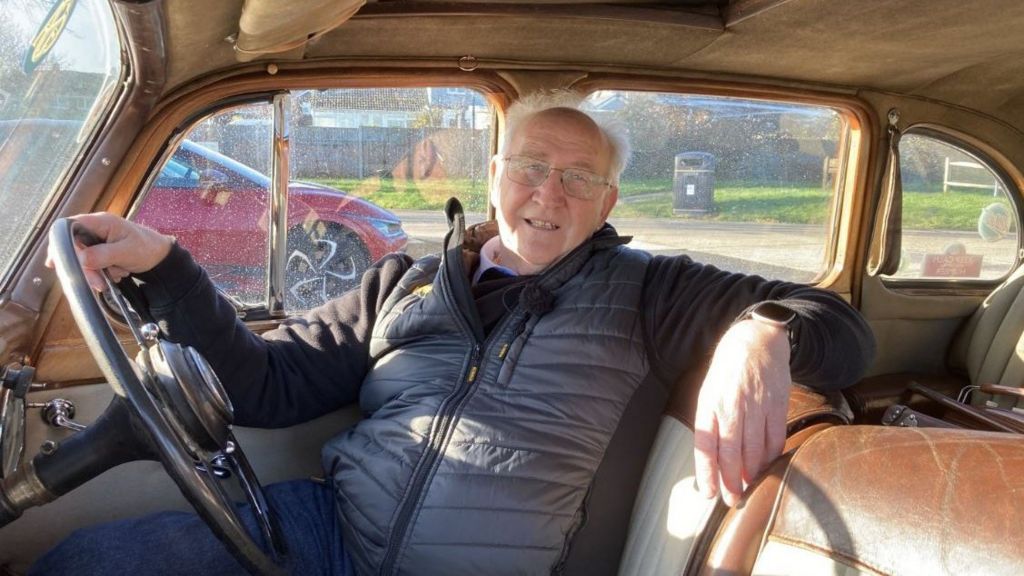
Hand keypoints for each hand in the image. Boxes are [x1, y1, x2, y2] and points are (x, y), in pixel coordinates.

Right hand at [45, 212, 173, 290]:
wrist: (160, 258)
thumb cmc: (147, 248)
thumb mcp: (126, 252)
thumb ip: (103, 255)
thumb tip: (81, 259)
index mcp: (100, 222)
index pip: (69, 227)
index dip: (59, 243)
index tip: (56, 263)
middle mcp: (94, 229)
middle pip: (73, 247)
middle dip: (83, 267)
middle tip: (98, 283)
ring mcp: (96, 242)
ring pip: (81, 259)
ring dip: (95, 273)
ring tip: (117, 274)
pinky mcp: (99, 253)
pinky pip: (90, 265)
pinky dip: (101, 273)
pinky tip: (116, 273)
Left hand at [693, 319, 790, 506]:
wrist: (756, 340)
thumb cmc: (727, 371)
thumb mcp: (709, 391)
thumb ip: (710, 422)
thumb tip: (711, 458)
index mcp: (709, 403)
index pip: (705, 445)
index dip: (707, 472)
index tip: (708, 493)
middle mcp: (732, 405)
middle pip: (732, 452)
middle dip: (732, 481)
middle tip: (733, 500)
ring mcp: (756, 404)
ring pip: (755, 448)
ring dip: (752, 473)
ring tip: (749, 487)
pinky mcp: (778, 403)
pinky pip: (776, 437)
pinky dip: (772, 456)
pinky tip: (768, 466)